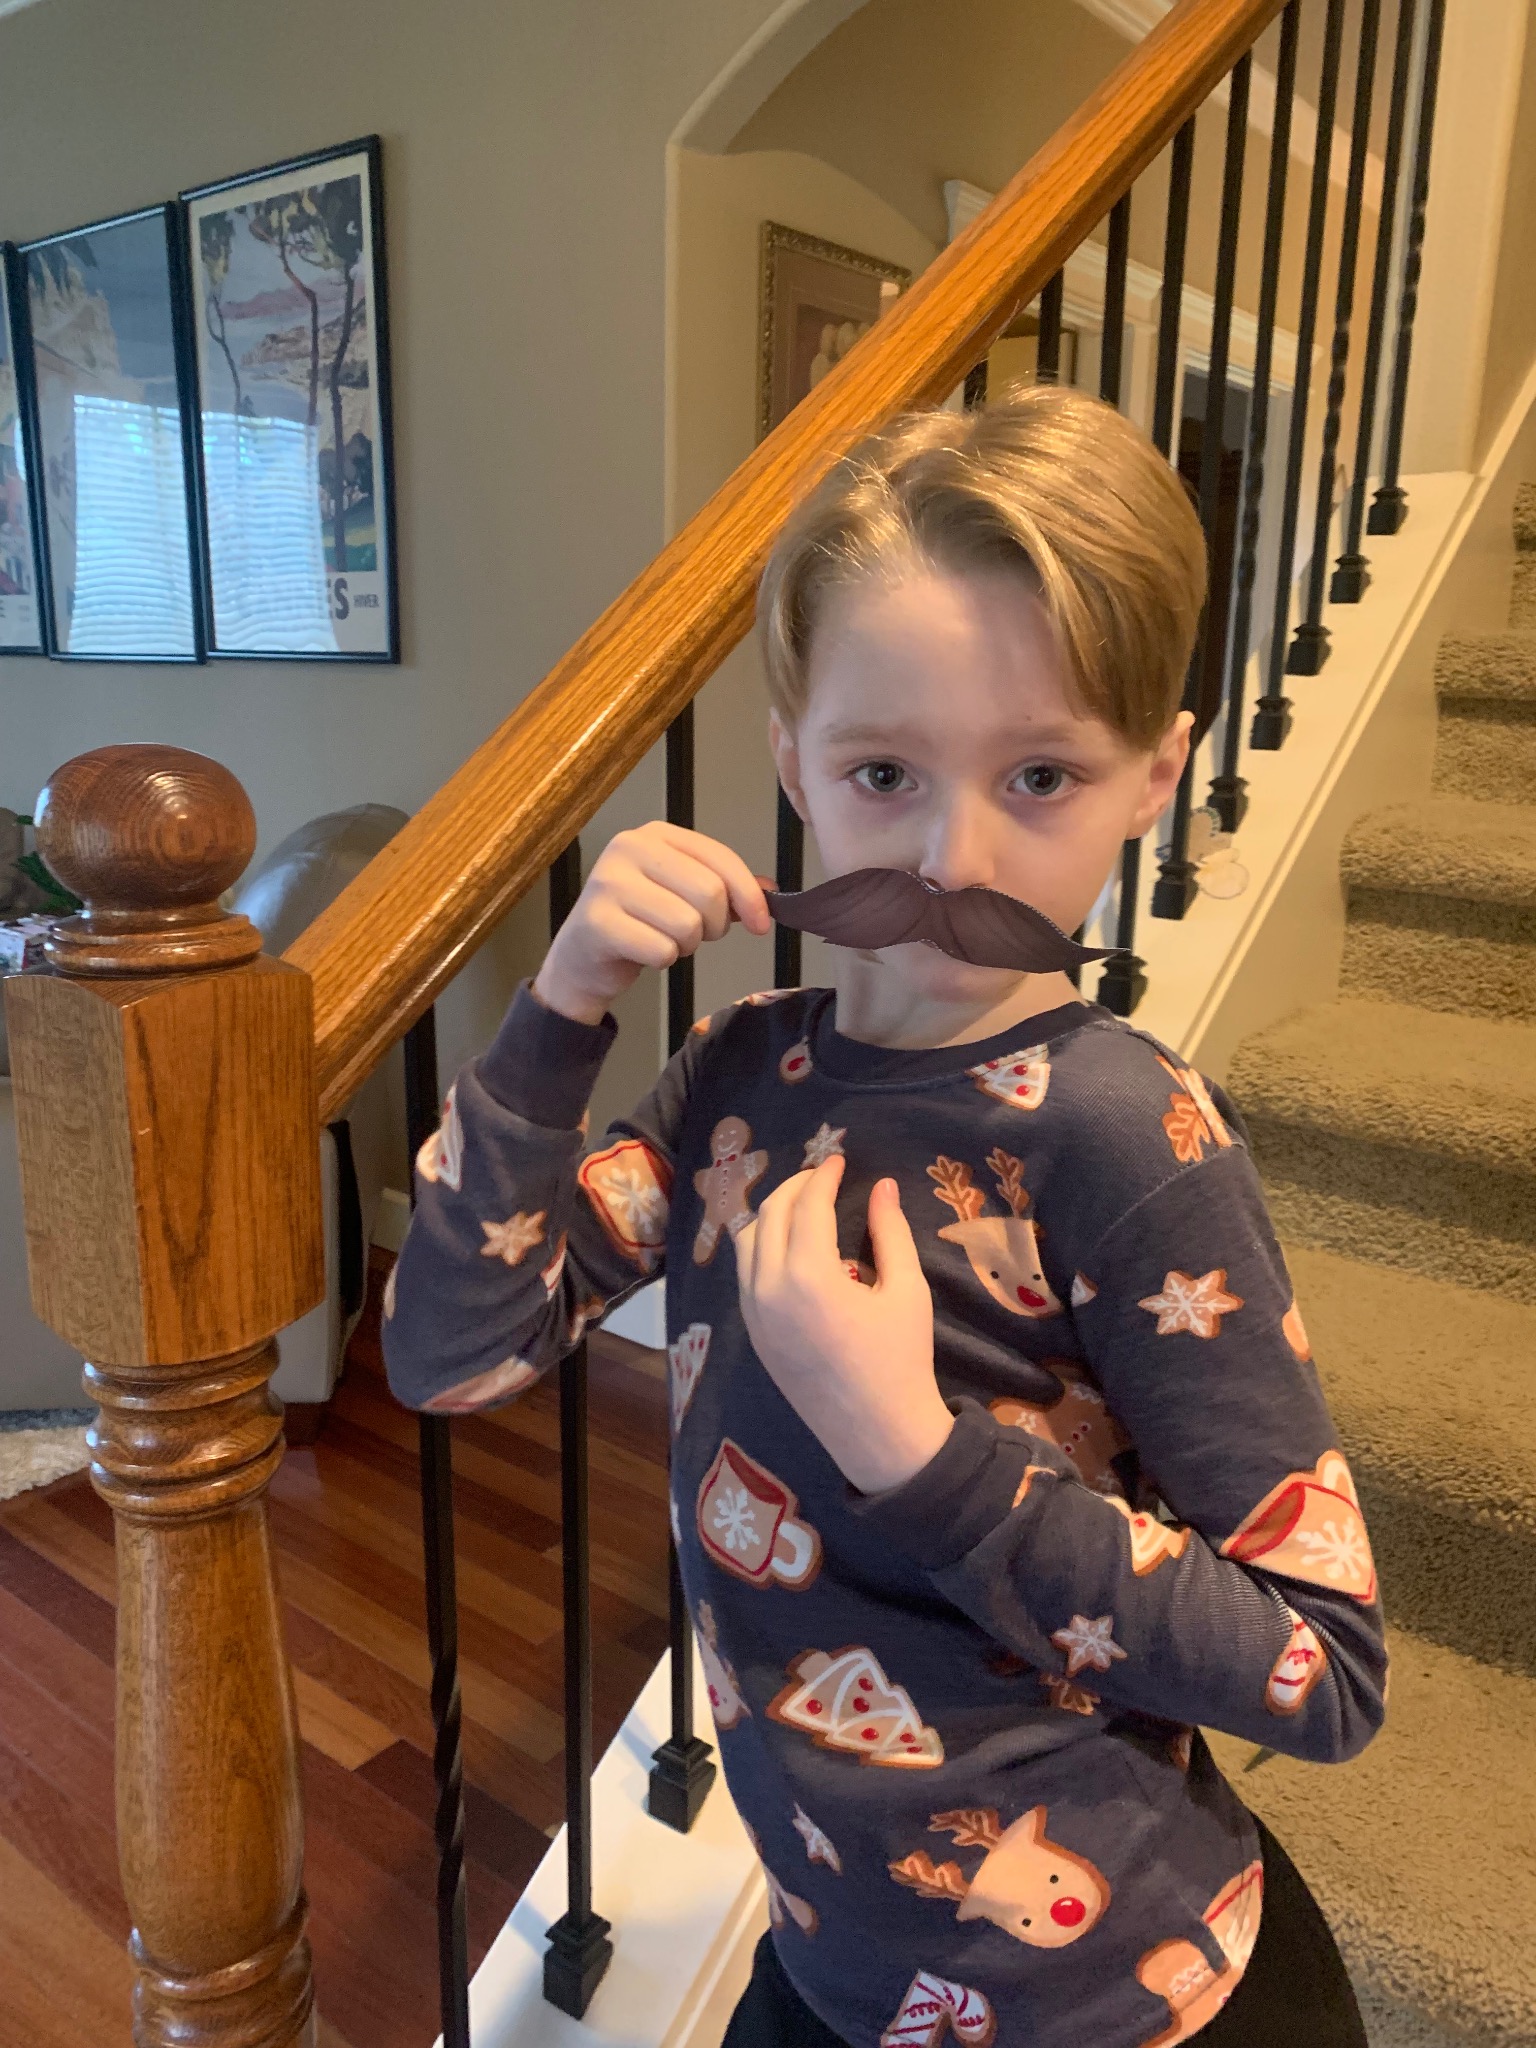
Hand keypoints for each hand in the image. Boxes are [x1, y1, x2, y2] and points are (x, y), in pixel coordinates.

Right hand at [533, 822, 771, 1024]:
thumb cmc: (639, 920)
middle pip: (709, 893)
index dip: (749, 895)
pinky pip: (661, 949)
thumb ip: (725, 888)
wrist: (583, 956)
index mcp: (655, 833)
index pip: (720, 858)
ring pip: (687, 924)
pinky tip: (643, 952)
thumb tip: (769, 890)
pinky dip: (662, 960)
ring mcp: (608, 883)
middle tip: (694, 934)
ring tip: (664, 940)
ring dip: (686, 945)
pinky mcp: (597, 922)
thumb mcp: (682, 894)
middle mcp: (628, 847)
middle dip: (713, 925)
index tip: (760, 924)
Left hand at [733, 1154, 953, 1494]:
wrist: (878, 1434)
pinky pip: (745, 1275)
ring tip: (804, 1205)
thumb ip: (889, 1232)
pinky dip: (762, 1247)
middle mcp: (768, 1290)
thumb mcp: (906, 1290)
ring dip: (771, 1214)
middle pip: (769, 1215)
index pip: (807, 1205)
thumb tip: (882, 1185)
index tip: (839, 1159)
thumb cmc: (901, 1361)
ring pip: (746, 1243)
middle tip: (822, 1175)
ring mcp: (754, 1315)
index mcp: (807, 1276)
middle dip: (794, 1187)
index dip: (823, 1175)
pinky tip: (791, 1246)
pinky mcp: (753, 1335)